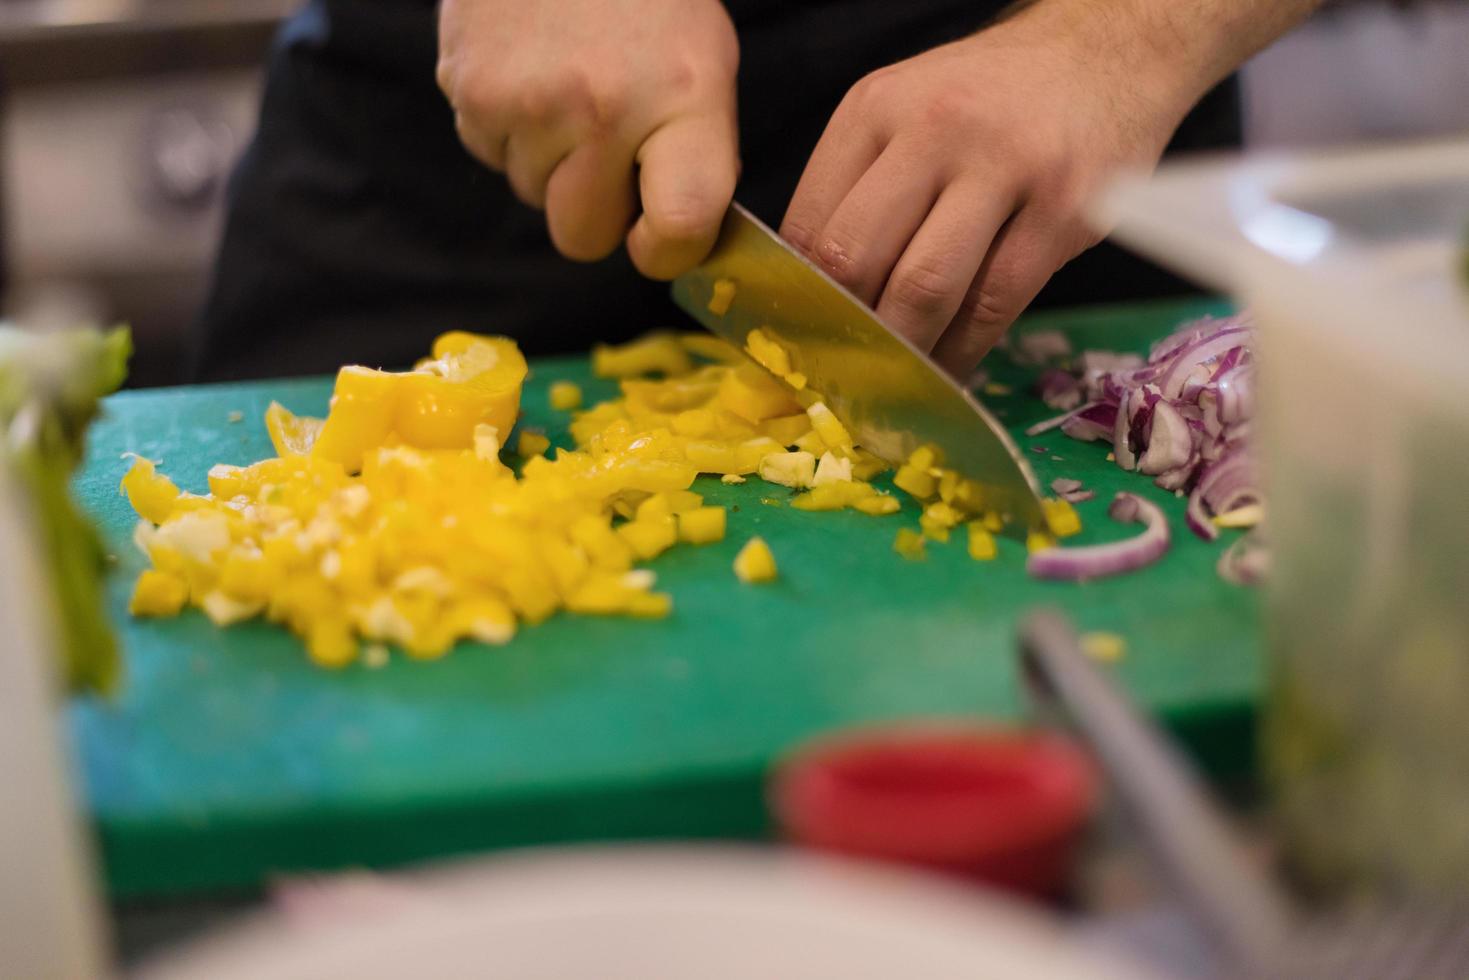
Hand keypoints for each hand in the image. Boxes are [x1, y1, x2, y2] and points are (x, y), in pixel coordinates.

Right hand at [437, 0, 739, 278]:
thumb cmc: (648, 0)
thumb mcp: (704, 65)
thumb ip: (694, 157)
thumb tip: (667, 242)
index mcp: (683, 97)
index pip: (679, 225)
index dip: (666, 251)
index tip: (655, 238)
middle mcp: (602, 107)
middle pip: (583, 237)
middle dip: (594, 209)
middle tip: (607, 146)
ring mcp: (528, 101)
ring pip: (531, 196)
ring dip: (548, 161)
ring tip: (567, 85)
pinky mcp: (468, 89)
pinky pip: (489, 153)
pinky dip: (508, 127)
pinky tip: (529, 71)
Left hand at [779, 3, 1204, 375]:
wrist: (1108, 50)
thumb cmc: (993, 98)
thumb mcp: (906, 111)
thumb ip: (859, 188)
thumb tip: (811, 293)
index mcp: (875, 109)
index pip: (810, 225)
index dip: (794, 300)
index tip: (797, 345)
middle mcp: (933, 130)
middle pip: (857, 259)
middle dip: (841, 334)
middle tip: (838, 377)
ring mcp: (1004, 168)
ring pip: (925, 289)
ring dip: (902, 354)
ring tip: (892, 385)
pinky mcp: (1064, 210)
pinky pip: (996, 303)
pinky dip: (964, 350)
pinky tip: (950, 370)